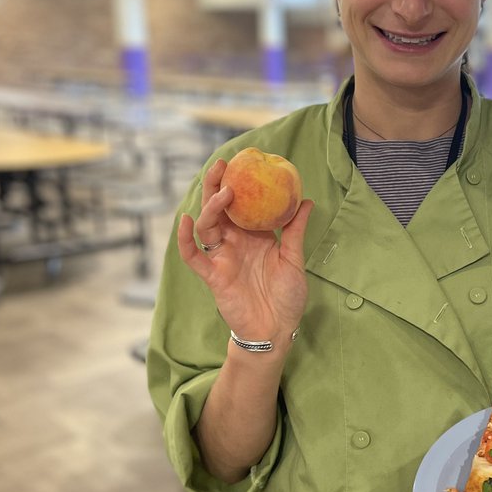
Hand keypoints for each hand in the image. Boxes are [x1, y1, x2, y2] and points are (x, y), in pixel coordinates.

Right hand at [177, 158, 313, 343]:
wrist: (276, 330)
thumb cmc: (287, 297)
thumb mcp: (294, 259)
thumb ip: (295, 231)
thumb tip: (307, 201)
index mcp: (254, 237)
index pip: (242, 205)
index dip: (239, 184)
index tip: (243, 161)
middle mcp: (235, 243)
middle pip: (220, 209)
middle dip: (218, 185)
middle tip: (223, 164)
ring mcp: (222, 257)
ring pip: (207, 225)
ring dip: (211, 206)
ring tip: (223, 191)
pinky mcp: (213, 275)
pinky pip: (194, 256)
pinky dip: (185, 239)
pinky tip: (185, 220)